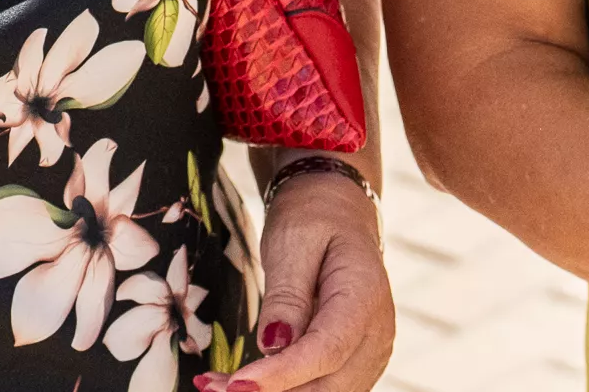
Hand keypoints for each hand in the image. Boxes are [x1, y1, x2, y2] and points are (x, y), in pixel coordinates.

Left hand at [216, 172, 392, 391]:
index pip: (327, 350)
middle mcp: (377, 333)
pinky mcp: (353, 364)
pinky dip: (284, 390)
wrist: (339, 214)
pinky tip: (244, 382)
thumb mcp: (294, 239)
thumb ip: (286, 294)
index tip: (237, 386)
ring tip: (218, 384)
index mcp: (366, 296)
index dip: (282, 375)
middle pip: (328, 385)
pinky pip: (321, 388)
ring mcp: (369, 353)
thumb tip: (272, 345)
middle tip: (211, 386)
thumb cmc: (314, 219)